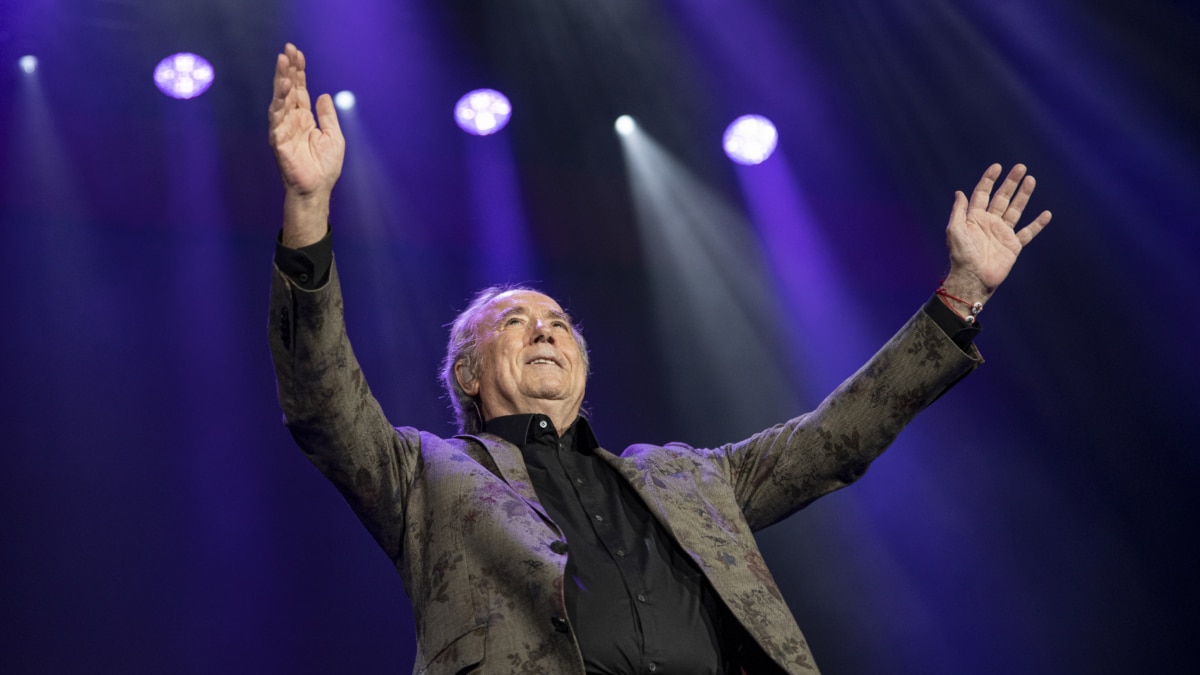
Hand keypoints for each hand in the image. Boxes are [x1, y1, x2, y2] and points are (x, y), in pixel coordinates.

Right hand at [268, 43, 344, 246]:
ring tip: (283, 63)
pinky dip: (279, 102)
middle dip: (287, 69)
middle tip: (287, 50)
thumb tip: (324, 95)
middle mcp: (291, 120)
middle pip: (287, 89)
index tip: (297, 53)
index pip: (299, 89)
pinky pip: (276, 118)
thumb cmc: (325, 167)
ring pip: (280, 99)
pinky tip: (283, 88)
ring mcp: (283, 128)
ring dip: (280, 80)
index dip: (298, 72)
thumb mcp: (334, 137)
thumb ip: (327, 116)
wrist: (317, 189)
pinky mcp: (278, 139)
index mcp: (304, 118)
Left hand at [942, 163, 1051, 305]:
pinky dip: (1037, 224)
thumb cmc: (961, 256)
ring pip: (1015, 210)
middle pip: (1002, 198)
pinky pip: (1028, 232)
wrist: (973, 278)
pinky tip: (1046, 214)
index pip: (982, 194)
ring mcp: (1002, 233)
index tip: (997, 167)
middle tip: (1020, 167)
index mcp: (974, 218)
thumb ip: (959, 210)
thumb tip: (959, 192)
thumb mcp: (955, 230)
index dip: (989, 180)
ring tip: (1031, 179)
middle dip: (1010, 182)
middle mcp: (989, 222)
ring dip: (1023, 195)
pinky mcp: (1013, 245)